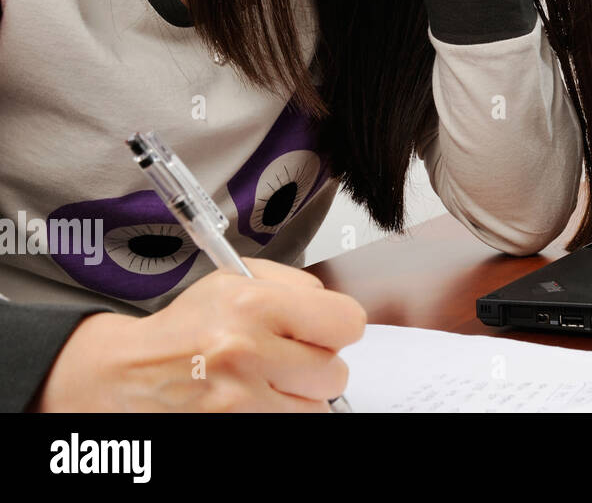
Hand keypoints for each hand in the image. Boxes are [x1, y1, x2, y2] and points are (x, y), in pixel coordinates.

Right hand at [34, 258, 366, 411]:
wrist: (128, 374)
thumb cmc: (184, 328)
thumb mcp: (234, 281)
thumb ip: (293, 284)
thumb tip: (332, 306)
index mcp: (253, 306)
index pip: (346, 323)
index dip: (338, 325)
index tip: (327, 328)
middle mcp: (247, 354)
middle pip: (335, 371)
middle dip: (318, 364)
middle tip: (288, 357)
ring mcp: (240, 401)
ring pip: (317, 408)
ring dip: (299, 395)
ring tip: (268, 380)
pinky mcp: (234, 428)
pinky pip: (289, 423)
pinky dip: (279, 412)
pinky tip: (255, 398)